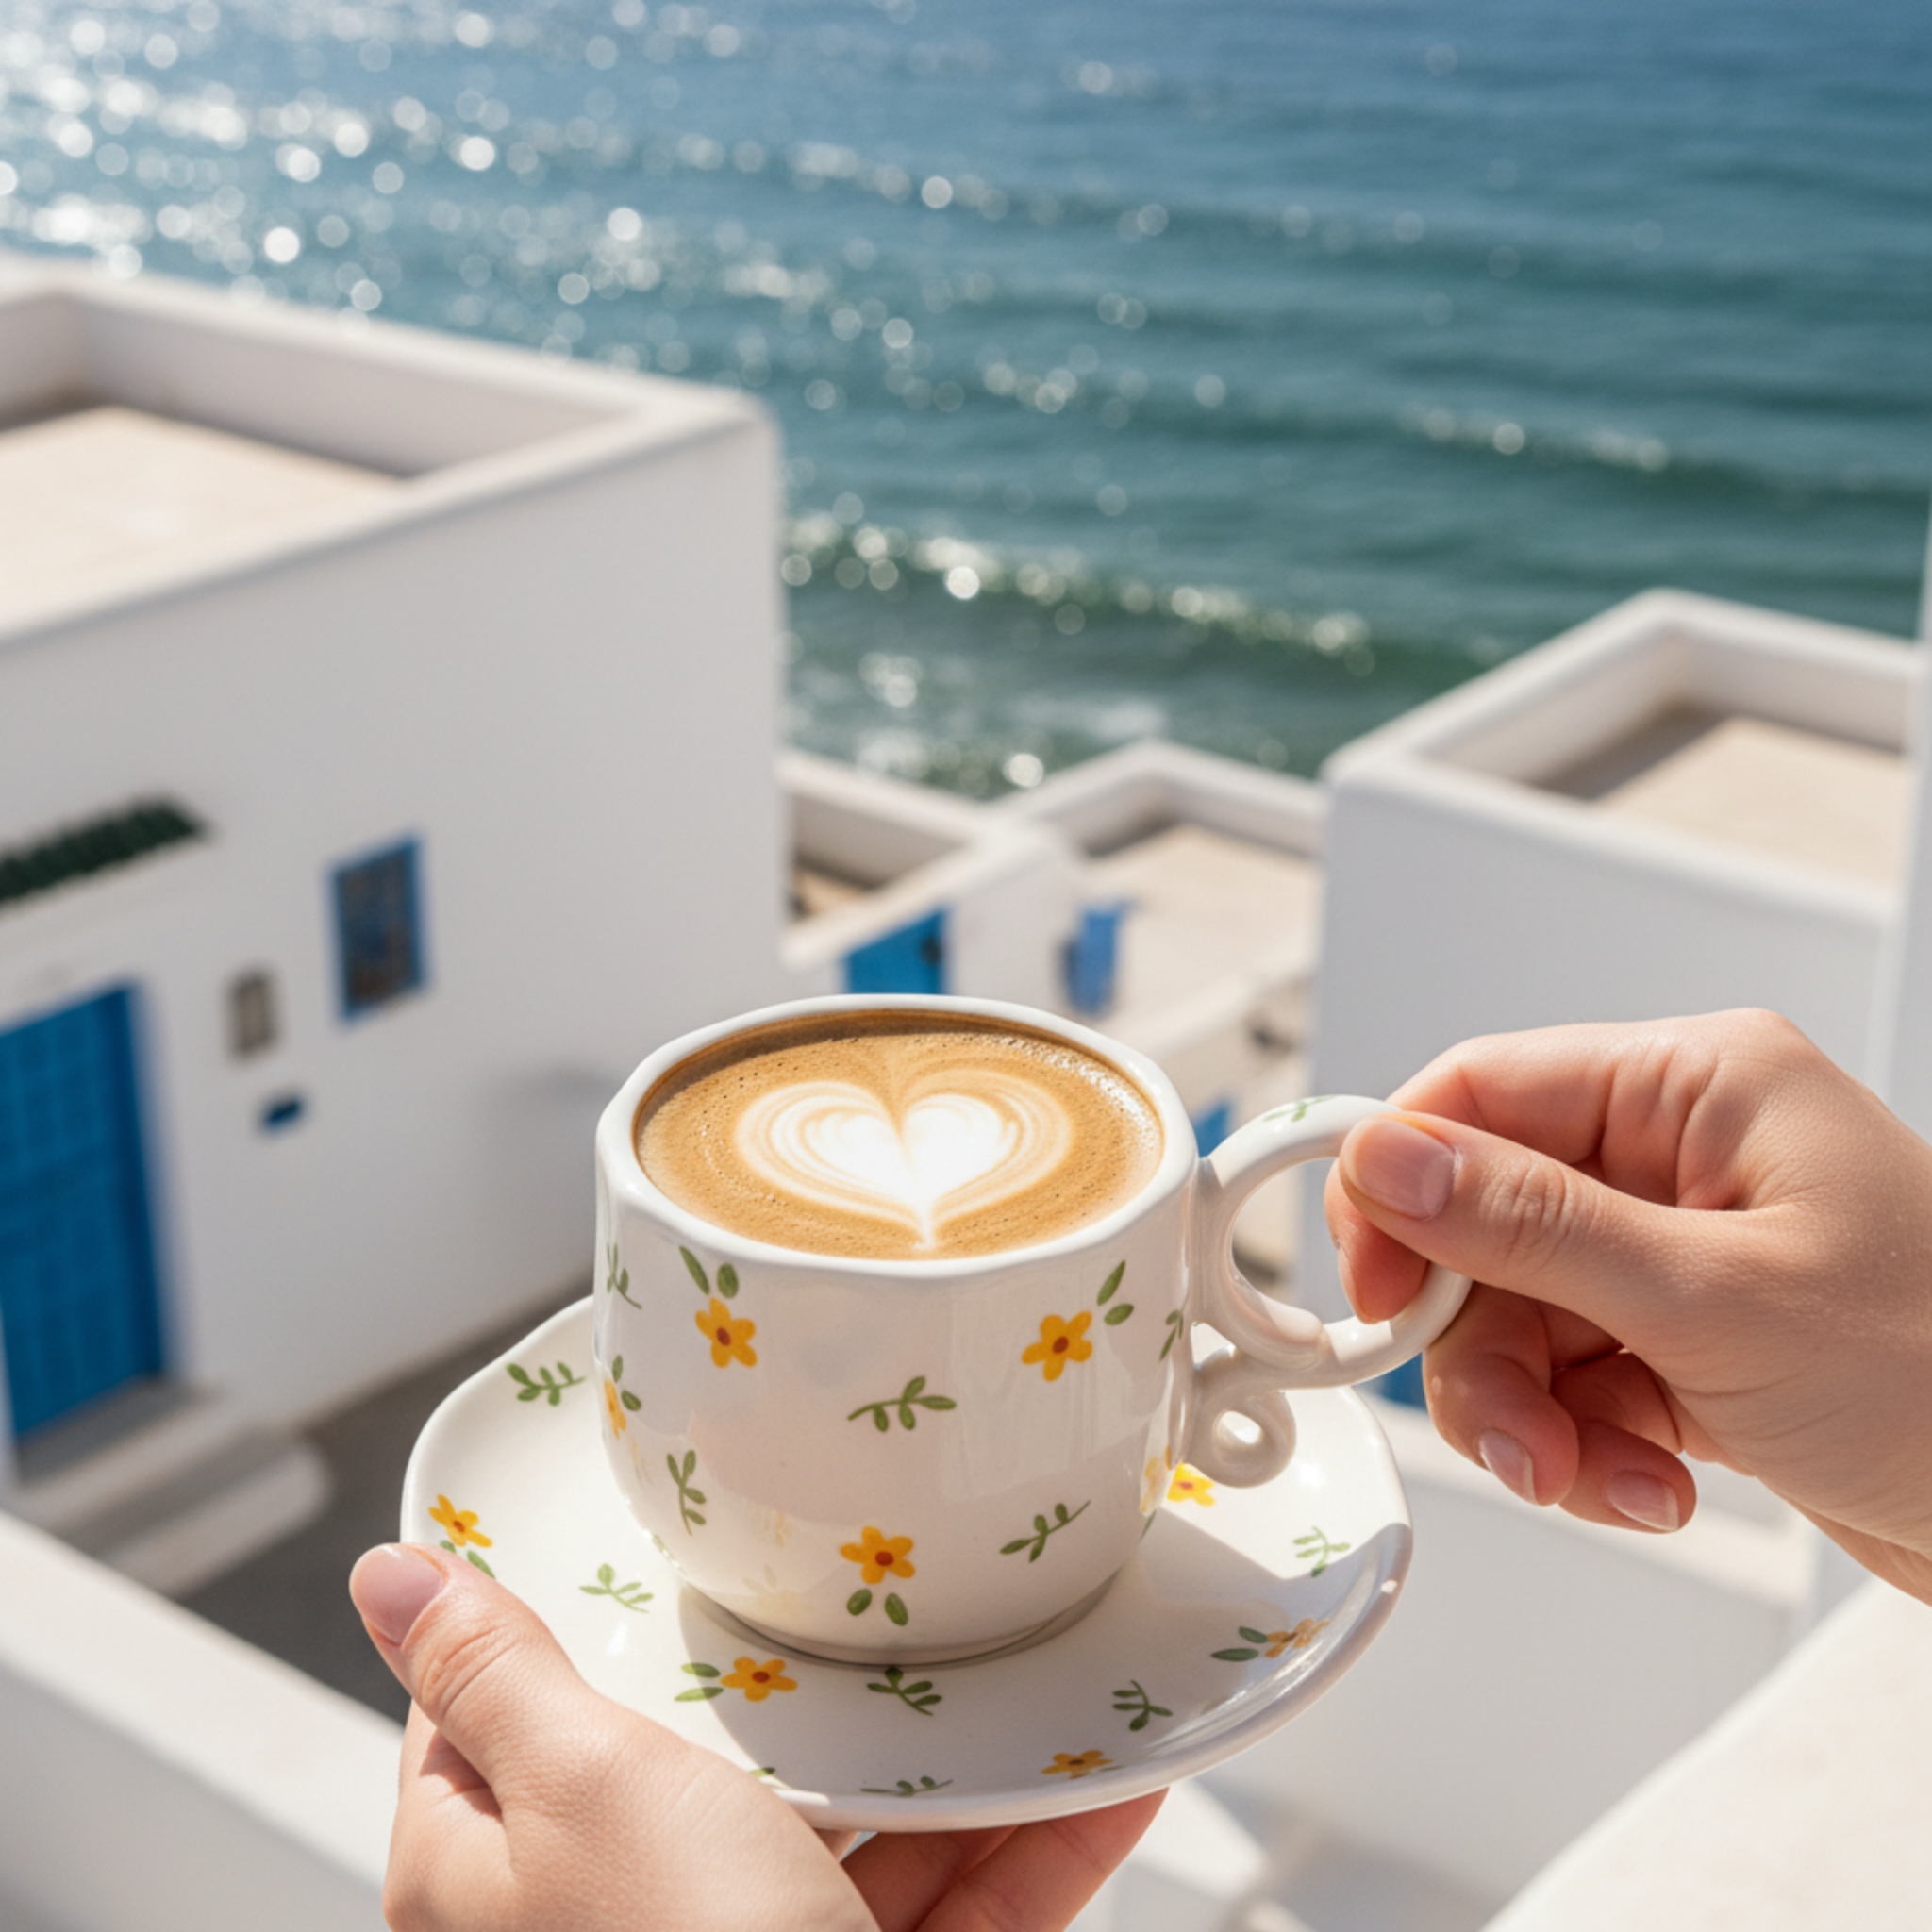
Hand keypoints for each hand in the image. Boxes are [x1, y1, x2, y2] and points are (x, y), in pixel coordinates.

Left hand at [349, 1544, 1162, 1931]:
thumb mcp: (577, 1780)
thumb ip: (491, 1675)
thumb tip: (386, 1578)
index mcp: (494, 1883)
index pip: (488, 1724)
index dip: (549, 1625)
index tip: (624, 1542)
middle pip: (690, 1772)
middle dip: (781, 1688)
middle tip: (844, 1588)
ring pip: (839, 1840)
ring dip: (935, 1766)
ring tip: (1002, 1667)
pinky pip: (950, 1910)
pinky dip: (1027, 1844)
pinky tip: (1100, 1774)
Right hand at [1324, 1009, 1931, 1603]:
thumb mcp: (1716, 1300)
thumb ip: (1530, 1223)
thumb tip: (1388, 1156)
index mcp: (1696, 1087)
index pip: (1480, 1092)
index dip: (1400, 1186)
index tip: (1369, 1285)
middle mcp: (1680, 1156)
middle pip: (1484, 1226)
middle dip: (1482, 1345)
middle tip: (1507, 1428)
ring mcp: (1684, 1251)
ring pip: (1519, 1315)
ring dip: (1534, 1414)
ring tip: (1596, 1477)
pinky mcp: (1692, 1338)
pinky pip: (1575, 1377)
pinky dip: (1588, 1444)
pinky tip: (1651, 1485)